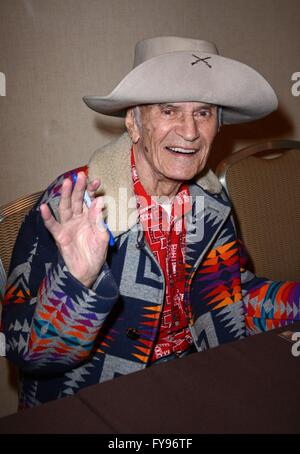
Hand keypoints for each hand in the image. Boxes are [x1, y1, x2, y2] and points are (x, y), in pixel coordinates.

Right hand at [40, 172, 108, 287]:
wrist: (88, 271)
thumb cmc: (96, 253)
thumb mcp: (102, 236)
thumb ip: (99, 220)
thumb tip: (99, 201)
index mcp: (90, 217)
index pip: (91, 200)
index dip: (92, 191)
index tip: (96, 181)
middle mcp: (78, 218)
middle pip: (78, 200)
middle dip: (79, 188)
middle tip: (80, 175)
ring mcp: (68, 226)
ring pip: (66, 207)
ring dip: (66, 195)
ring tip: (66, 183)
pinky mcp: (60, 235)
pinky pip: (52, 225)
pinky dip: (47, 217)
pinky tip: (44, 207)